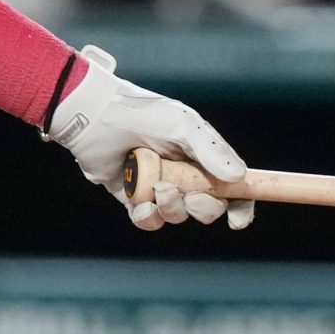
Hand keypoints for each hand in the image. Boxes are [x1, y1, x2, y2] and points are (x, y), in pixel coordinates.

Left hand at [48, 45, 254, 230]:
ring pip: (177, 215)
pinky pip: (148, 220)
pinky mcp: (132, 197)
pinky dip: (148, 217)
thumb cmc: (141, 113)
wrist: (94, 117)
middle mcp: (183, 172)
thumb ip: (211, 150)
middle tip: (192, 197)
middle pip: (208, 206)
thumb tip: (239, 177)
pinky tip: (141, 205)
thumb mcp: (182, 124)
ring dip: (172, 208)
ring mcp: (157, 186)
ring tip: (158, 189)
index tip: (238, 220)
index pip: (231, 185)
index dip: (240, 205)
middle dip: (204, 208)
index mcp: (201, 154)